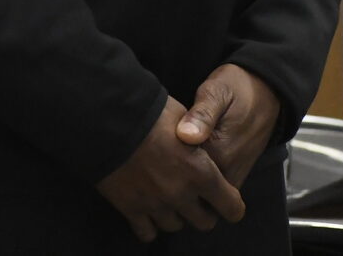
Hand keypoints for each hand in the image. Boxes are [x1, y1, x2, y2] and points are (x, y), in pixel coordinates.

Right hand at [96, 95, 245, 243]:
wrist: (111, 117)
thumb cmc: (151, 111)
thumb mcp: (184, 116)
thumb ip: (197, 137)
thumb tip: (202, 143)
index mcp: (200, 171)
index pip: (231, 206)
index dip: (231, 204)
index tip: (227, 200)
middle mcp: (181, 194)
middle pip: (204, 222)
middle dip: (204, 211)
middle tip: (197, 198)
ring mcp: (155, 204)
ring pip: (175, 226)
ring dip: (176, 215)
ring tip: (170, 198)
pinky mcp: (131, 209)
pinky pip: (147, 233)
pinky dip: (150, 224)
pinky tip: (149, 209)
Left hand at [176, 64, 280, 188]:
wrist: (266, 90)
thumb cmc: (238, 86)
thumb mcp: (217, 91)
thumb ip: (202, 114)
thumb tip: (185, 136)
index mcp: (220, 153)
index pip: (182, 171)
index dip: (165, 156)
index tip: (158, 138)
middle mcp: (228, 171)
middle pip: (190, 183)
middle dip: (174, 168)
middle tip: (164, 142)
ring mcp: (233, 176)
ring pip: (201, 188)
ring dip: (186, 173)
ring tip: (175, 146)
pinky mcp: (235, 174)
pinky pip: (212, 185)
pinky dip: (198, 174)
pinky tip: (189, 152)